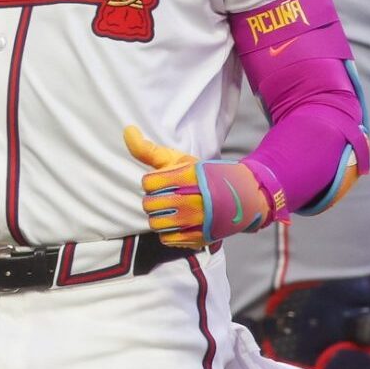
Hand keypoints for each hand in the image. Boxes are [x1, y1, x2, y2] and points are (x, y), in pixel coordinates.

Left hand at [124, 126, 274, 249]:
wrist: (241, 196)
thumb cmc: (202, 175)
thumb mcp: (179, 159)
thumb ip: (149, 150)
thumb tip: (127, 130)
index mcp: (188, 176)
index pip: (148, 183)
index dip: (151, 182)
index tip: (161, 182)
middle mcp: (193, 199)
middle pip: (149, 204)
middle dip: (153, 200)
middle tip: (166, 197)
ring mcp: (198, 220)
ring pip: (155, 223)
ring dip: (158, 217)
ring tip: (170, 210)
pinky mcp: (200, 237)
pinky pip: (166, 239)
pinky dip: (167, 232)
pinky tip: (177, 223)